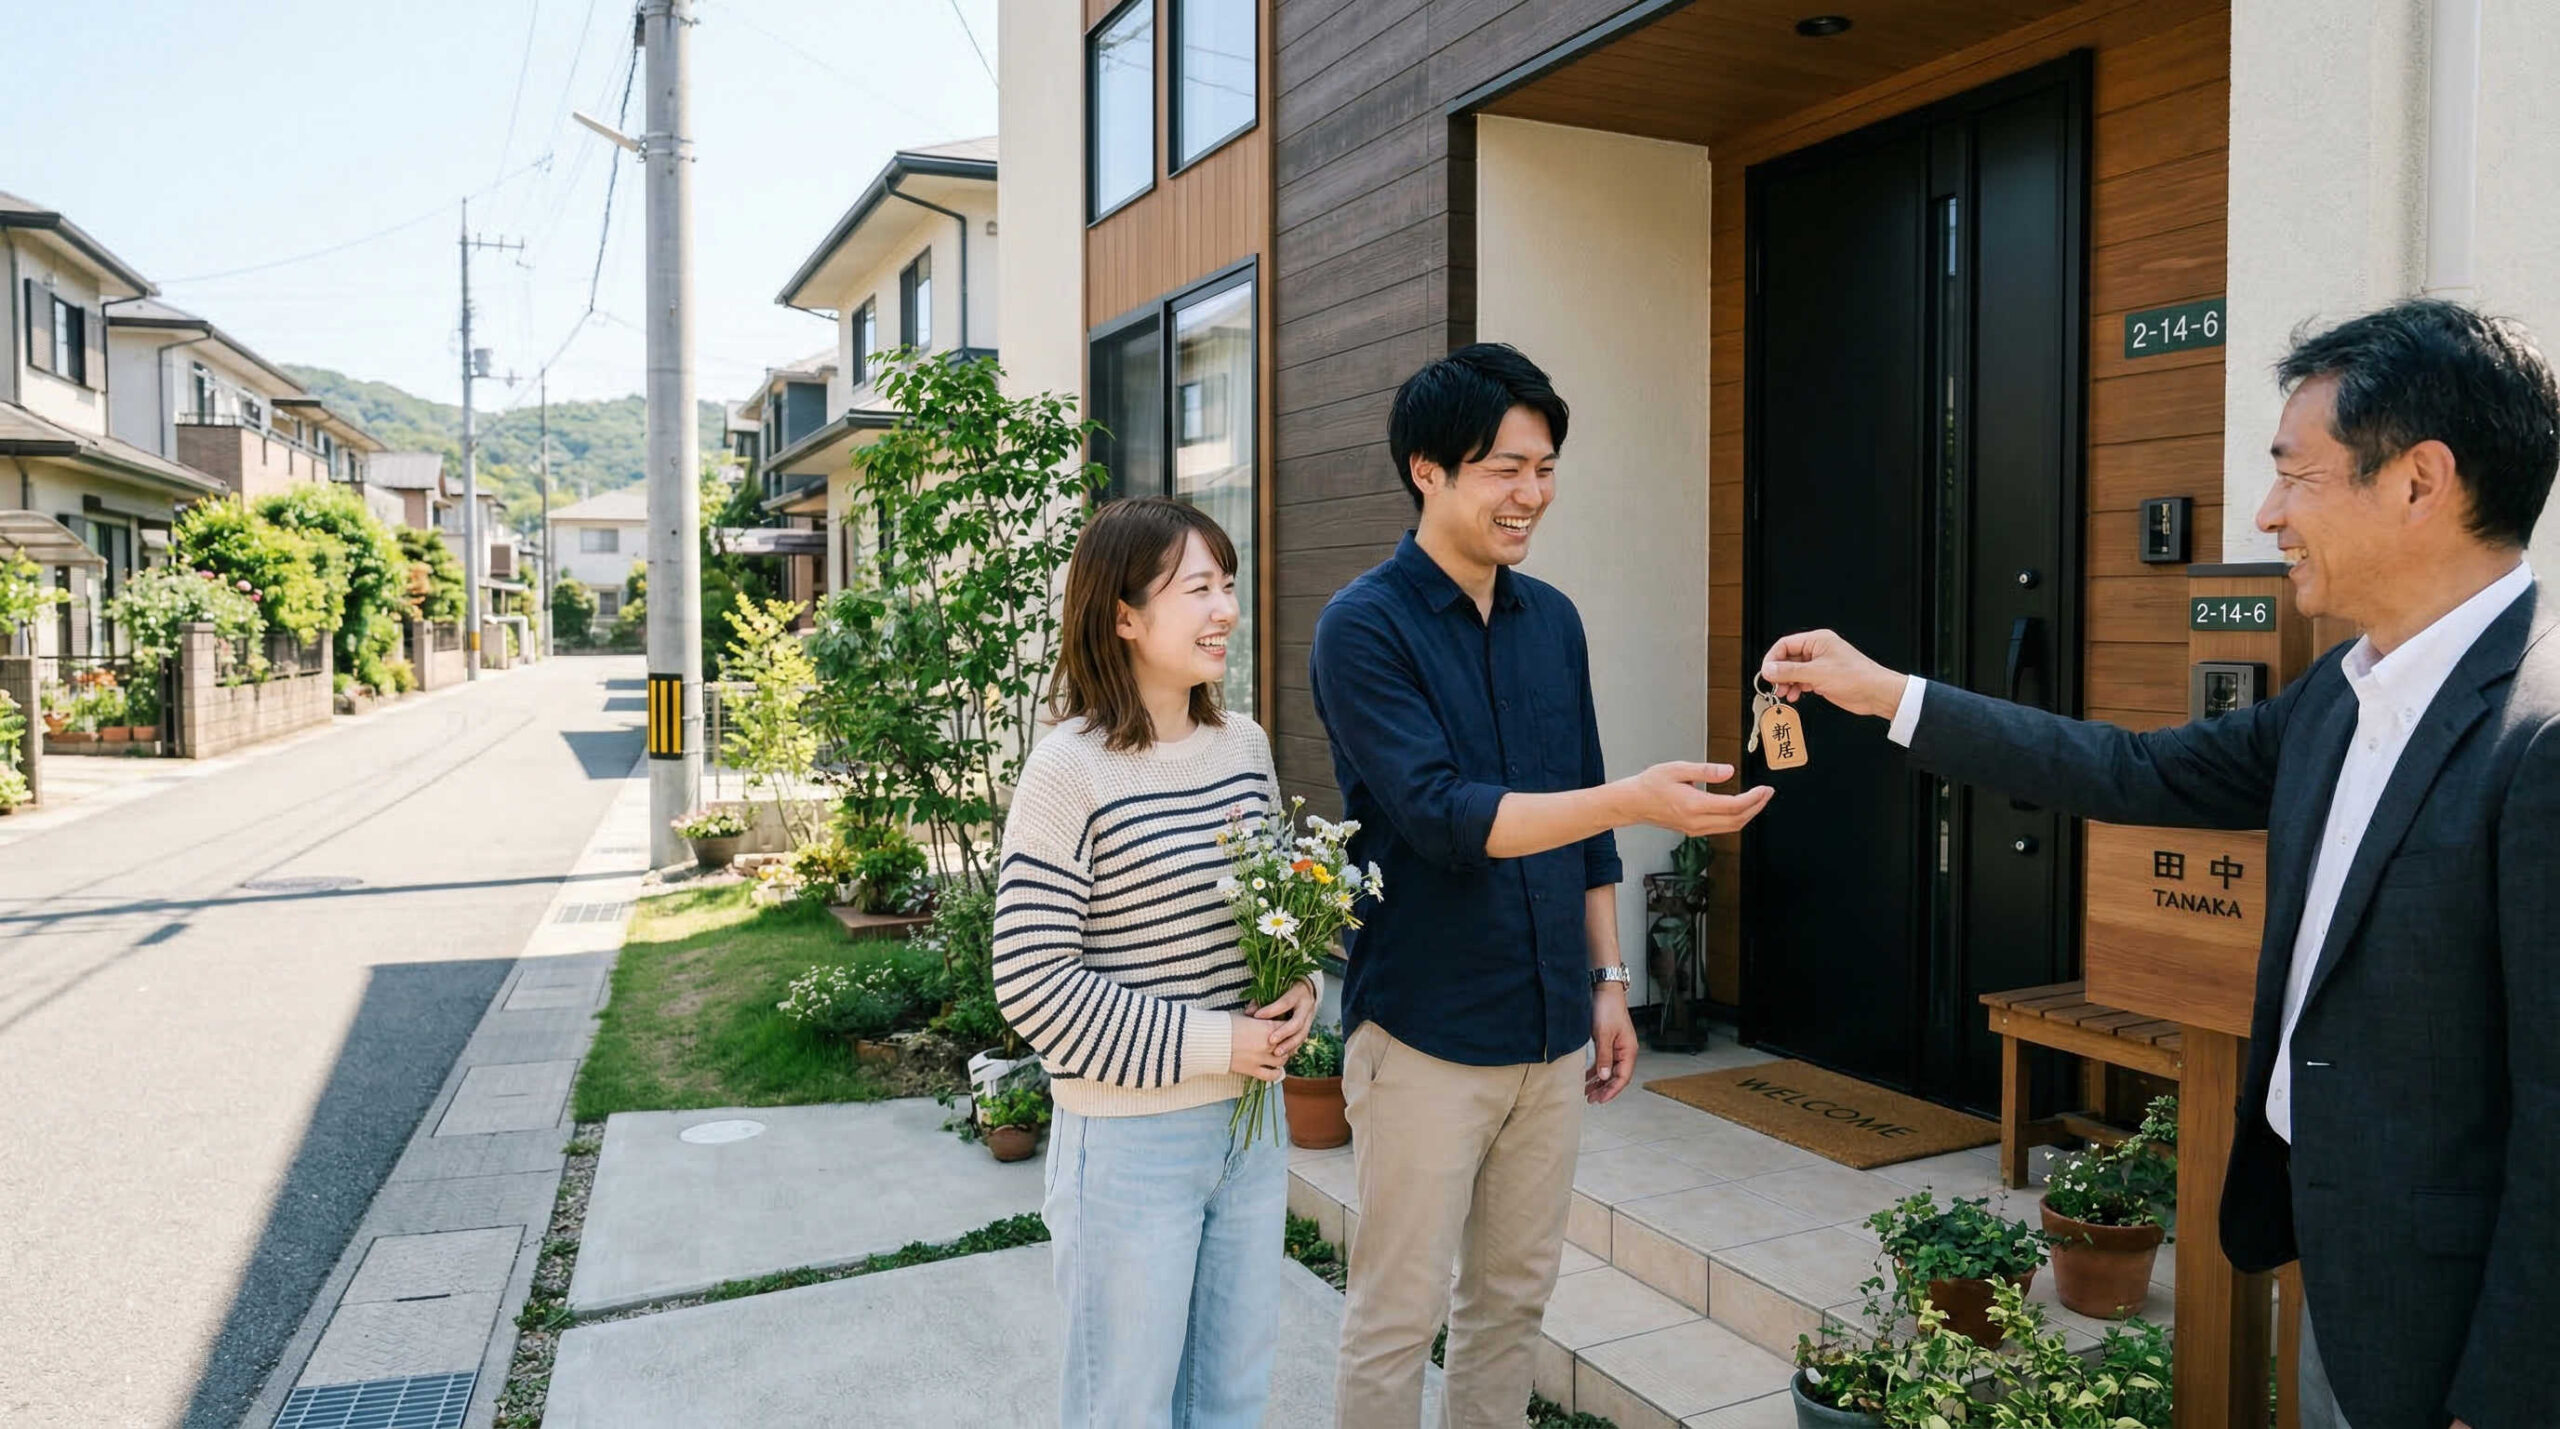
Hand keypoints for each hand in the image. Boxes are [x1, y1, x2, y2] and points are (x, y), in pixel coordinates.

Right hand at [1228, 1012, 1289, 1081]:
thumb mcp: (1246, 1018)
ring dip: (1282, 1057)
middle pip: (1287, 1044)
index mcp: (1267, 1027)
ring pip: (1282, 1060)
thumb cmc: (1225, 1024)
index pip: (1286, 1027)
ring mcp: (1261, 1058)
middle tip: (1283, 1042)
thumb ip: (1260, 1022)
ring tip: (1279, 1055)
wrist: (1209, 1040)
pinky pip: (1271, 1075)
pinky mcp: (1252, 1070)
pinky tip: (1276, 1070)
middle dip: (1286, 1043)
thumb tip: (1265, 1022)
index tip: (1284, 1028)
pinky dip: (1276, 1073)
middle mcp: (1267, 1043)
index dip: (1286, 1027)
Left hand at [1250, 980, 1318, 1065]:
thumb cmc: (1285, 989)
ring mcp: (1310, 1019)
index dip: (1271, 1010)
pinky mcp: (1308, 1028)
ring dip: (1289, 1045)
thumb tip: (1248, 1013)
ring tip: (1277, 1054)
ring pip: (1302, 1034)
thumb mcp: (1275, 989)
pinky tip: (1283, 1055)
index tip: (1256, 1016)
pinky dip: (1292, 1048)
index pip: (1285, 1002)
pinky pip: (1302, 1040)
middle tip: (1270, 1041)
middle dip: (1284, 1033)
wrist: (1307, 991)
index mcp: (1298, 993)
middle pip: (1297, 1022)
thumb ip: (1262, 1000)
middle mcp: (1306, 1006)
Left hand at [1587, 981, 1637, 1103]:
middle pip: (1616, 1076)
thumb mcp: (1603, 1034)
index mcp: (1628, 1050)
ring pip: (1609, 1070)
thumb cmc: (1608, 1008)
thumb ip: (1604, 1057)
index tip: (1600, 1100)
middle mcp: (1625, 1051)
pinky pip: (1603, 1062)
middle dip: (1604, 1089)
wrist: (1605, 990)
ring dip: (1599, 1082)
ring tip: (1587, 1092)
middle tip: (1591, 1100)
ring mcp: (1617, 1047)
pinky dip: (1595, 1071)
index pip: (1622, 1078)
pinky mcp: (1608, 1042)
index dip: (1611, 1090)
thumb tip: (1604, 1077)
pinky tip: (1586, 1077)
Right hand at [1619, 761, 1774, 836]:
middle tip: (1767, 793)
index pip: (1733, 806)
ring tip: (1759, 799)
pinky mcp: (1693, 830)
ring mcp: (1695, 829)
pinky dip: (1736, 818)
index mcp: (1693, 805)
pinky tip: (1741, 808)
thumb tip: (1729, 771)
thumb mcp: (1677, 769)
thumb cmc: (1650, 784)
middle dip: (1756, 807)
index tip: (1764, 789)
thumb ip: (1705, 770)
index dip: (1753, 798)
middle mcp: (1696, 822)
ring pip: (1731, 827)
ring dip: (1748, 814)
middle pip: (1736, 820)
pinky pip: (1721, 828)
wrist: (1633, 803)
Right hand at [1759, 629, 1908, 719]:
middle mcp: (1818, 650)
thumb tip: (1768, 670)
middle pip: (1788, 658)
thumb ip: (1790, 671)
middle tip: (1774, 685)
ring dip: (1787, 682)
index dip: (1773, 658)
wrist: (1876, 693)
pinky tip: (1795, 696)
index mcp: (1817, 640)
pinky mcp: (1823, 678)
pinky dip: (1796, 688)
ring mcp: (1820, 665)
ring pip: (1794, 671)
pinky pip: (1802, 680)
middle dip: (1779, 673)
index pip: (1786, 644)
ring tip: (1784, 693)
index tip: (1766, 673)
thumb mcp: (1817, 673)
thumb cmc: (1856, 677)